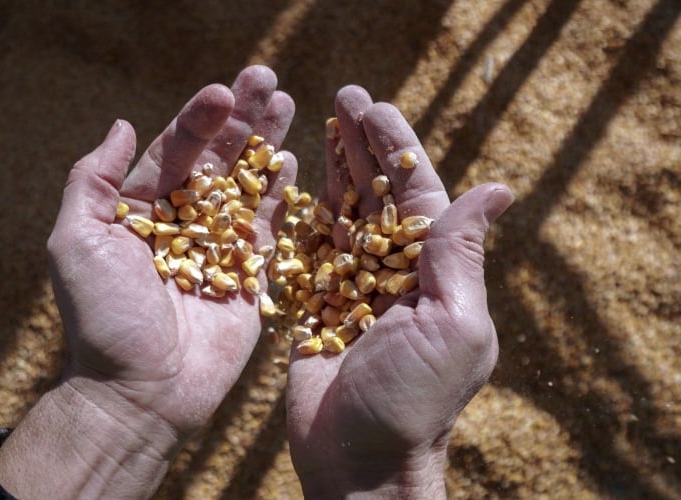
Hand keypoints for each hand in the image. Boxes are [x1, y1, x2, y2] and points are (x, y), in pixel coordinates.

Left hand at [0, 66, 296, 498]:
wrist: (142, 390)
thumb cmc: (104, 319)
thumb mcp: (76, 241)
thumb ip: (93, 181)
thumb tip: (120, 124)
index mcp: (141, 208)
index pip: (175, 148)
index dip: (199, 117)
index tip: (224, 91)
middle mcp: (182, 220)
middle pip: (217, 157)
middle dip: (242, 117)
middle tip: (267, 78)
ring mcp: (218, 244)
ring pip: (246, 182)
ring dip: (266, 142)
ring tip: (287, 102)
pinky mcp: (249, 272)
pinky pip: (267, 225)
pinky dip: (279, 192)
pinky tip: (291, 159)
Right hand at [285, 86, 513, 498]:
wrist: (360, 464)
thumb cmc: (414, 403)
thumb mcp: (454, 326)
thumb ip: (461, 256)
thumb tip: (500, 187)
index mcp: (433, 273)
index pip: (414, 194)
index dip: (394, 146)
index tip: (371, 106)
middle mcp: (395, 274)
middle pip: (377, 195)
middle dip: (361, 147)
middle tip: (341, 98)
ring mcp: (353, 289)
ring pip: (344, 216)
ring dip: (335, 171)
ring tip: (321, 125)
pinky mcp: (315, 308)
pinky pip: (310, 252)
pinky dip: (305, 216)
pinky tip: (297, 185)